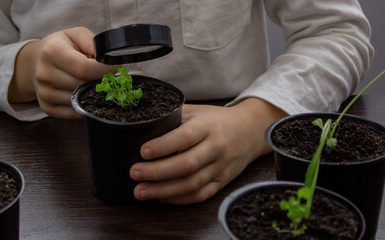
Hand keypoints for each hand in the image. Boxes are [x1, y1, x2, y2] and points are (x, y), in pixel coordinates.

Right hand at [8, 27, 112, 117]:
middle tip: (106, 76)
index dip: (104, 71)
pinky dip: (84, 105)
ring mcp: (44, 93)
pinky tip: (83, 93)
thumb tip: (110, 59)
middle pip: (83, 86)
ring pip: (80, 100)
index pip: (84, 69)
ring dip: (92, 94)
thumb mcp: (75, 35)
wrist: (34, 62)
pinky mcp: (47, 108)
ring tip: (91, 82)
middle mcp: (44, 74)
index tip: (116, 69)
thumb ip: (93, 43)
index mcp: (52, 52)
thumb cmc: (59, 47)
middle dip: (99, 82)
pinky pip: (74, 113)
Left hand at [129, 98, 286, 203]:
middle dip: (157, 172)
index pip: (185, 137)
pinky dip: (178, 199)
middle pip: (187, 165)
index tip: (143, 151)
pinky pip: (200, 195)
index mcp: (208, 126)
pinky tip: (160, 197)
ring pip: (191, 184)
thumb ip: (173, 116)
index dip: (163, 145)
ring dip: (163, 191)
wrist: (250, 130)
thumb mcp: (197, 111)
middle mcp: (216, 148)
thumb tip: (140, 123)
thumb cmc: (216, 120)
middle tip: (134, 173)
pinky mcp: (222, 182)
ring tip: (140, 191)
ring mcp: (220, 167)